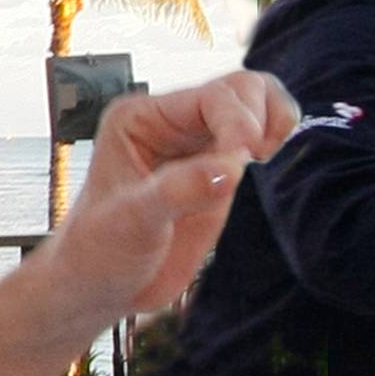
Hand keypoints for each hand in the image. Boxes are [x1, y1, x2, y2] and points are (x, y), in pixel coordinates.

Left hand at [42, 73, 296, 319]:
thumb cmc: (98, 252)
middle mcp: (171, 122)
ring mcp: (198, 144)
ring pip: (256, 103)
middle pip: (240, 89)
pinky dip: (276, 140)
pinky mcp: (219, 170)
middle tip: (255, 161)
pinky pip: (259, 136)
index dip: (237, 122)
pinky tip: (264, 163)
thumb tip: (230, 169)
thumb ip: (177, 192)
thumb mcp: (129, 223)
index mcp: (140, 118)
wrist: (101, 286)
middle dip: (257, 120)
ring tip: (264, 157)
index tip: (244, 161)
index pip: (209, 97)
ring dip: (273, 122)